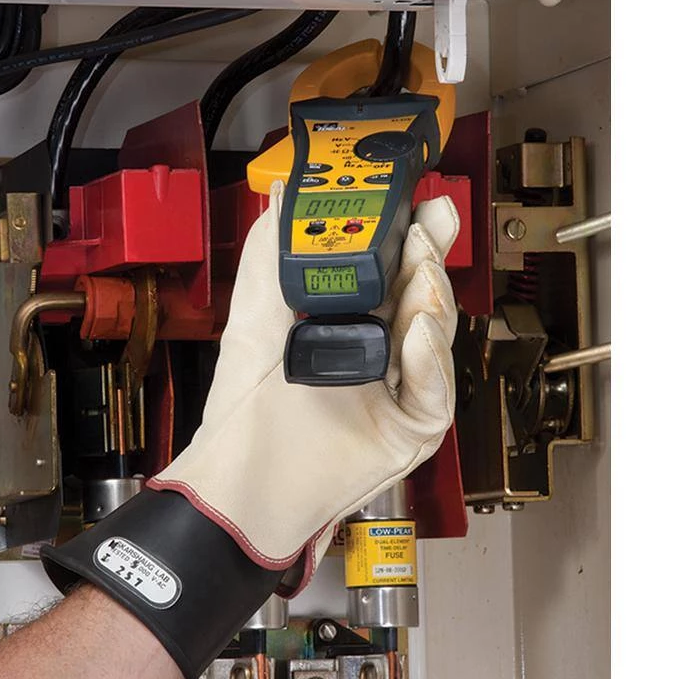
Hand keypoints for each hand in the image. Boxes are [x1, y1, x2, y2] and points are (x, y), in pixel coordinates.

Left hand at [149, 181, 459, 594]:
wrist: (242, 481)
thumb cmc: (244, 412)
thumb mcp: (253, 317)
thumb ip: (270, 255)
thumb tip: (281, 197)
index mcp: (348, 322)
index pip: (391, 269)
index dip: (409, 234)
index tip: (418, 202)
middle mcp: (379, 353)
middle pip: (422, 295)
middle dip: (428, 258)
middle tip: (425, 229)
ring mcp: (399, 391)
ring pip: (435, 336)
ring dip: (430, 299)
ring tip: (418, 274)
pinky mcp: (411, 428)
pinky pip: (435, 391)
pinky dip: (428, 361)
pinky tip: (413, 334)